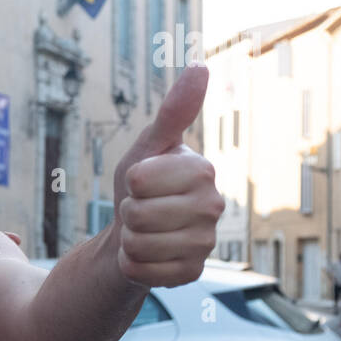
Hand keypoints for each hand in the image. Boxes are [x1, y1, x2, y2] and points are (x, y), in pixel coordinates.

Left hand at [112, 64, 223, 286]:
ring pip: (140, 244)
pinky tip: (146, 255)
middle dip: (127, 212)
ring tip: (143, 231)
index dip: (130, 182)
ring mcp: (206, 242)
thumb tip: (201, 67)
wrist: (133, 230)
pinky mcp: (192, 273)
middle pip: (139, 214)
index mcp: (202, 171)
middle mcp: (214, 206)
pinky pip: (145, 272)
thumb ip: (173, 111)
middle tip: (140, 209)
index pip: (140, 180)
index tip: (142, 181)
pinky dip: (134, 265)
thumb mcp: (147, 145)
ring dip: (130, 239)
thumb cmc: (140, 184)